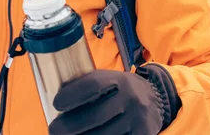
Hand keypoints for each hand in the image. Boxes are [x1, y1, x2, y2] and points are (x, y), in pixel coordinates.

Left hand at [49, 67, 179, 134]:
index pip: (93, 85)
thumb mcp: (109, 80)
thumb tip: (56, 95)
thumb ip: (87, 85)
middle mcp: (131, 98)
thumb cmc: (120, 90)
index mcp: (119, 79)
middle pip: (96, 115)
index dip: (73, 94)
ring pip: (105, 134)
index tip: (56, 104)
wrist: (156, 99)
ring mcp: (138, 119)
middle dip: (70, 125)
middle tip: (53, 130)